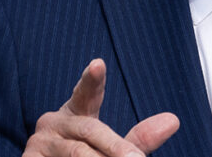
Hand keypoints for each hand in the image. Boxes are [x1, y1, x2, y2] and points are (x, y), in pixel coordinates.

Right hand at [23, 59, 179, 156]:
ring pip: (75, 152)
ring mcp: (39, 142)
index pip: (86, 94)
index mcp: (76, 114)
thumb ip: (138, 139)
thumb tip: (173, 120)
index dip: (92, 80)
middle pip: (89, 131)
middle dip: (116, 148)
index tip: (98, 64)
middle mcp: (54, 123)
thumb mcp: (110, 148)